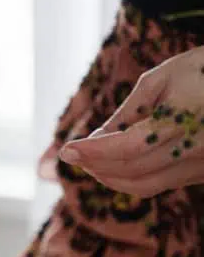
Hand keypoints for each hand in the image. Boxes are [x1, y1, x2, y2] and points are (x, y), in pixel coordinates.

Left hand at [59, 46, 203, 196]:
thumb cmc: (202, 70)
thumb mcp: (162, 78)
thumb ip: (128, 111)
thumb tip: (94, 139)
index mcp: (183, 119)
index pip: (128, 148)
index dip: (93, 152)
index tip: (66, 150)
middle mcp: (196, 149)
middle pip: (134, 171)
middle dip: (96, 165)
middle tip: (73, 155)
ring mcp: (202, 166)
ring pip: (146, 186)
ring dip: (111, 178)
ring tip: (89, 162)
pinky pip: (161, 184)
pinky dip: (132, 179)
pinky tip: (115, 164)